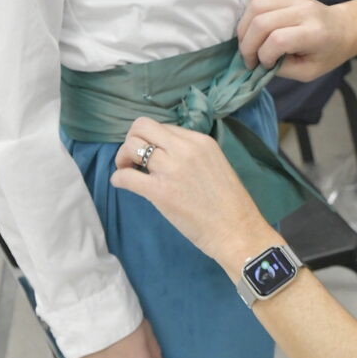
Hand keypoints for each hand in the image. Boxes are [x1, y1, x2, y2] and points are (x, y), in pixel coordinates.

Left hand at [111, 120, 264, 274]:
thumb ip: (191, 156)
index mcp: (200, 141)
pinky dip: (118, 179)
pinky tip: (123, 185)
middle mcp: (185, 148)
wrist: (237, 231)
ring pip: (131, 146)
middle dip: (131, 140)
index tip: (151, 156)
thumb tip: (165, 155)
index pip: (163, 127)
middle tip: (133, 160)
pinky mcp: (160, 191)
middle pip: (142, 126)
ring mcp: (171, 168)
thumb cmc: (230, 205)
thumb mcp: (215, 165)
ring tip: (128, 172)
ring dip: (123, 158)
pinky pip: (126, 176)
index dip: (152, 140)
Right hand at [237, 0, 354, 80]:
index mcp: (315, 32)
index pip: (278, 40)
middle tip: (249, 60)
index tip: (266, 66)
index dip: (264, 56)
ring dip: (244, 29)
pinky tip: (253, 30)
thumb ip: (283, 69)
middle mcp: (303, 10)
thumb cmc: (328, 53)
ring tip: (249, 44)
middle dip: (247, 45)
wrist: (343, 27)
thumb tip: (258, 62)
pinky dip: (248, 16)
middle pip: (261, 22)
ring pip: (254, 6)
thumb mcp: (309, 72)